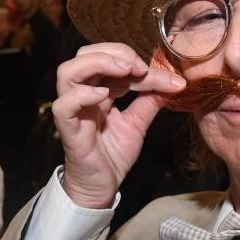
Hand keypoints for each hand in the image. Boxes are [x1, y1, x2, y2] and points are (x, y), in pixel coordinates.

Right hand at [52, 43, 185, 207]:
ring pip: (67, 72)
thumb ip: (151, 101)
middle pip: (83, 55)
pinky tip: (104, 96)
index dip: (133, 58)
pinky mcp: (68, 129)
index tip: (162, 72)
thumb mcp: (138, 123)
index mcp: (98, 89)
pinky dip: (82, 95)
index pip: (110, 60)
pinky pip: (64, 105)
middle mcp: (82, 95)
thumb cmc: (113, 155)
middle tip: (139, 66)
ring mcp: (72, 110)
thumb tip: (175, 83)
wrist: (102, 187)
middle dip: (113, 52)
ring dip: (97, 64)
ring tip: (123, 72)